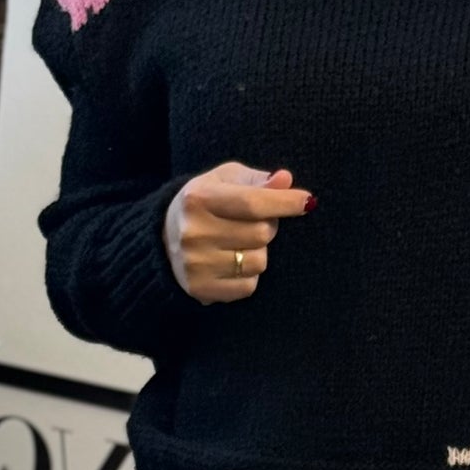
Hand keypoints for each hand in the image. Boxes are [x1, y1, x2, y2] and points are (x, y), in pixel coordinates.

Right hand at [165, 162, 312, 304]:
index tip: (307, 201)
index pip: (252, 202)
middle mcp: (193, 232)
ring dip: (259, 252)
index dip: (285, 202)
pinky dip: (248, 275)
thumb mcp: (225, 181)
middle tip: (252, 223)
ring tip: (238, 244)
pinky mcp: (201, 289)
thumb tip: (285, 180)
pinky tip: (230, 263)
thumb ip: (257, 181)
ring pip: (259, 261)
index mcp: (198, 198)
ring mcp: (196, 264)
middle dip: (268, 227)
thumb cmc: (204, 204)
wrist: (162, 240)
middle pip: (261, 233)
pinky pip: (249, 285)